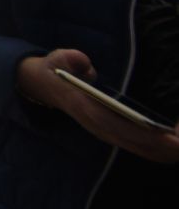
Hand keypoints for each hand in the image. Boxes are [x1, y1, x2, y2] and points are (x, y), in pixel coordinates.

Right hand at [17, 49, 178, 162]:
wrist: (42, 84)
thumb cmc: (55, 69)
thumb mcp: (57, 58)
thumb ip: (70, 58)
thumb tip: (85, 64)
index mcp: (85, 108)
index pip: (119, 125)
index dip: (145, 134)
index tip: (169, 136)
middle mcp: (98, 126)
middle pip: (136, 143)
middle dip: (164, 146)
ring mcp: (105, 132)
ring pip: (140, 149)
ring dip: (165, 151)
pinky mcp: (112, 133)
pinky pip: (139, 146)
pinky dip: (159, 149)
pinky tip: (176, 147)